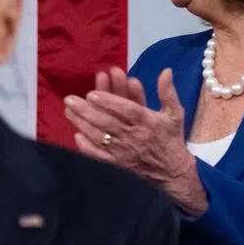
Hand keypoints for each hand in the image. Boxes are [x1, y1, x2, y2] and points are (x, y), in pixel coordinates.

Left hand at [64, 68, 207, 215]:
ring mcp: (124, 152)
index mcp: (148, 122)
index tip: (92, 94)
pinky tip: (77, 136)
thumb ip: (168, 93)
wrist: (172, 173)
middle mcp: (134, 136)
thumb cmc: (171, 140)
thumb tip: (166, 71)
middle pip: (107, 122)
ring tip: (69, 111)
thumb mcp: (175, 114)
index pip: (127, 110)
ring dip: (83, 124)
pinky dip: (87, 147)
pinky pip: (99, 156)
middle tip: (70, 99)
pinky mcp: (118, 165)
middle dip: (86, 110)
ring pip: (100, 137)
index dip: (109, 102)